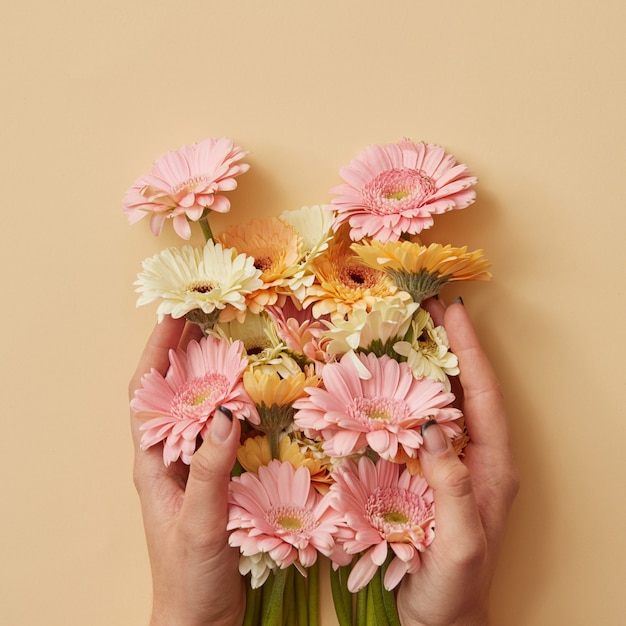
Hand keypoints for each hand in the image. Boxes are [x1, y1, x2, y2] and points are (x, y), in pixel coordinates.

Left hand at [129, 316, 245, 625]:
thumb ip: (210, 470)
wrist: (198, 618)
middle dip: (186, 354)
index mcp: (153, 462)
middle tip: (211, 319)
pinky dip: (237, 409)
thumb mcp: (199, 521)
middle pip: (174, 393)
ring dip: (213, 377)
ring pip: (199, 410)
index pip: (147, 394)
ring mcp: (193, 468)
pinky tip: (255, 399)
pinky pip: (224, 434)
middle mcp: (170, 458)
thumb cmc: (188, 575)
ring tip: (233, 346)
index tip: (174, 316)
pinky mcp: (216, 480)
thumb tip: (225, 414)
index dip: (157, 352)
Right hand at [397, 300, 519, 625]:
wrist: (439, 619)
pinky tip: (389, 386)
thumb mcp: (458, 542)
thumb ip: (452, 486)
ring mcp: (452, 464)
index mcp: (492, 467)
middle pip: (467, 389)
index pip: (483, 395)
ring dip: (427, 366)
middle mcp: (476, 458)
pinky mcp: (430, 473)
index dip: (469, 351)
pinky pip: (420, 425)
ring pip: (444, 403)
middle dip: (450, 347)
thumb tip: (434, 428)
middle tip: (428, 310)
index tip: (453, 312)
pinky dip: (406, 398)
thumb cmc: (453, 589)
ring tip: (409, 333)